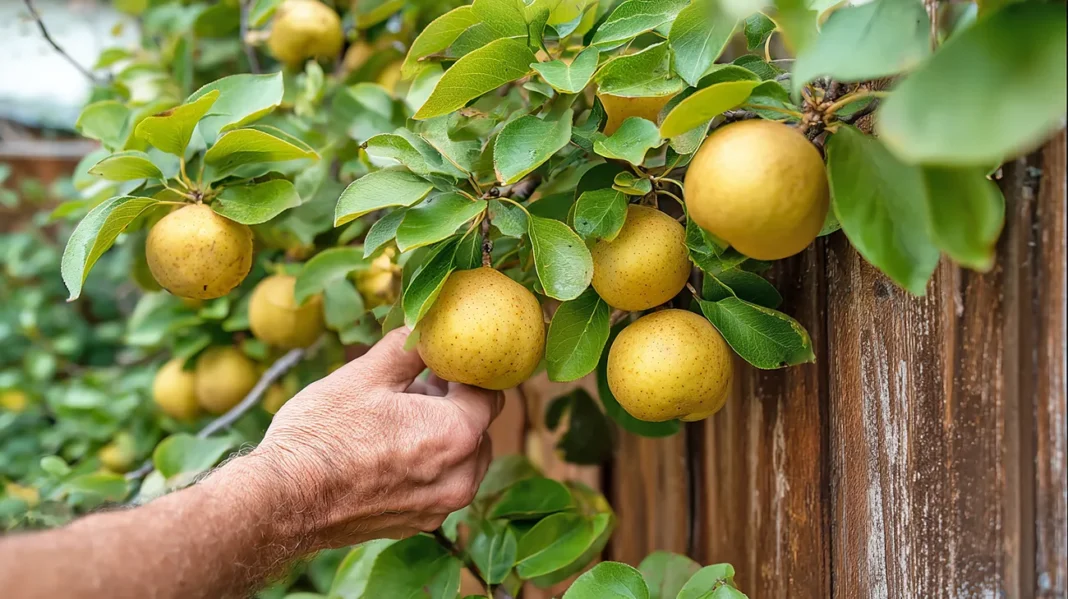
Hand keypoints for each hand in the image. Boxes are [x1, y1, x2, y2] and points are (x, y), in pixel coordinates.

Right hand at [234, 328, 501, 550]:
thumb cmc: (323, 435)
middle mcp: (461, 477)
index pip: (490, 393)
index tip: (444, 360)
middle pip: (480, 427)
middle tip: (418, 384)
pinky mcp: (418, 524)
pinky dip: (428, 465)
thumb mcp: (367, 374)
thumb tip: (428, 327)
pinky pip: (440, 485)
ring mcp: (440, 507)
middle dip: (456, 403)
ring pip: (463, 459)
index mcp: (457, 434)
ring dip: (444, 434)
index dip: (467, 371)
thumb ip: (409, 347)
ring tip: (400, 415)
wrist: (281, 501)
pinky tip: (389, 449)